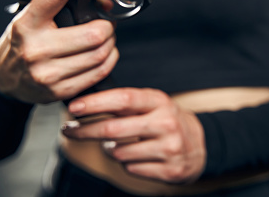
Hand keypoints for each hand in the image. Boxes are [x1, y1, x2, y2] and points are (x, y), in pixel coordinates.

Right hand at [0, 0, 118, 103]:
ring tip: (104, 39)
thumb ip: (61, 7)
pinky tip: (101, 55)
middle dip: (107, 26)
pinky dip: (108, 61)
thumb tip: (103, 2)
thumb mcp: (32, 17)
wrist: (3, 77)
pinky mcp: (58, 90)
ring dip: (111, 44)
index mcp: (27, 22)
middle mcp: (35, 48)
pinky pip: (98, 73)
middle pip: (93, 34)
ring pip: (100, 54)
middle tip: (105, 23)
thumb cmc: (22, 41)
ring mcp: (47, 72)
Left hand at [61, 88, 205, 183]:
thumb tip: (85, 103)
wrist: (199, 144)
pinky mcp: (169, 170)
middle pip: (113, 129)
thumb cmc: (165, 120)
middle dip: (85, 131)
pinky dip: (126, 163)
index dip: (95, 103)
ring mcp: (169, 148)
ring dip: (109, 149)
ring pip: (118, 152)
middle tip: (69, 130)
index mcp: (158, 101)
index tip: (74, 107)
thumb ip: (125, 102)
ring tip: (114, 143)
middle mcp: (165, 123)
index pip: (123, 99)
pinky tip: (134, 155)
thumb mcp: (151, 103)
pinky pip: (130, 168)